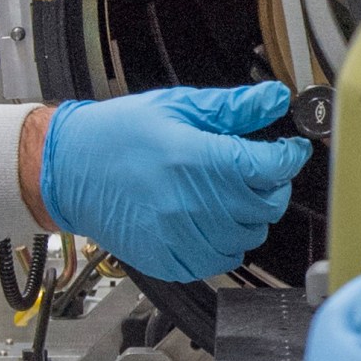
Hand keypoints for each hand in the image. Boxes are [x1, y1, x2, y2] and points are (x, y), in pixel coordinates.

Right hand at [39, 83, 309, 282]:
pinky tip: (210, 219)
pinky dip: (226, 242)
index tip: (290, 149)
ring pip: (248, 237)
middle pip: (264, 206)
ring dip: (249, 215)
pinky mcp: (168, 259)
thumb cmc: (118, 134)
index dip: (288, 157)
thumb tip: (275, 99)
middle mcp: (189, 203)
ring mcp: (177, 236)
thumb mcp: (179, 106)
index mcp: (193, 158)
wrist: (69, 169)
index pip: (267, 168)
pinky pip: (220, 260)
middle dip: (270, 185)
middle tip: (257, 169)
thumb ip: (233, 107)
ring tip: (228, 193)